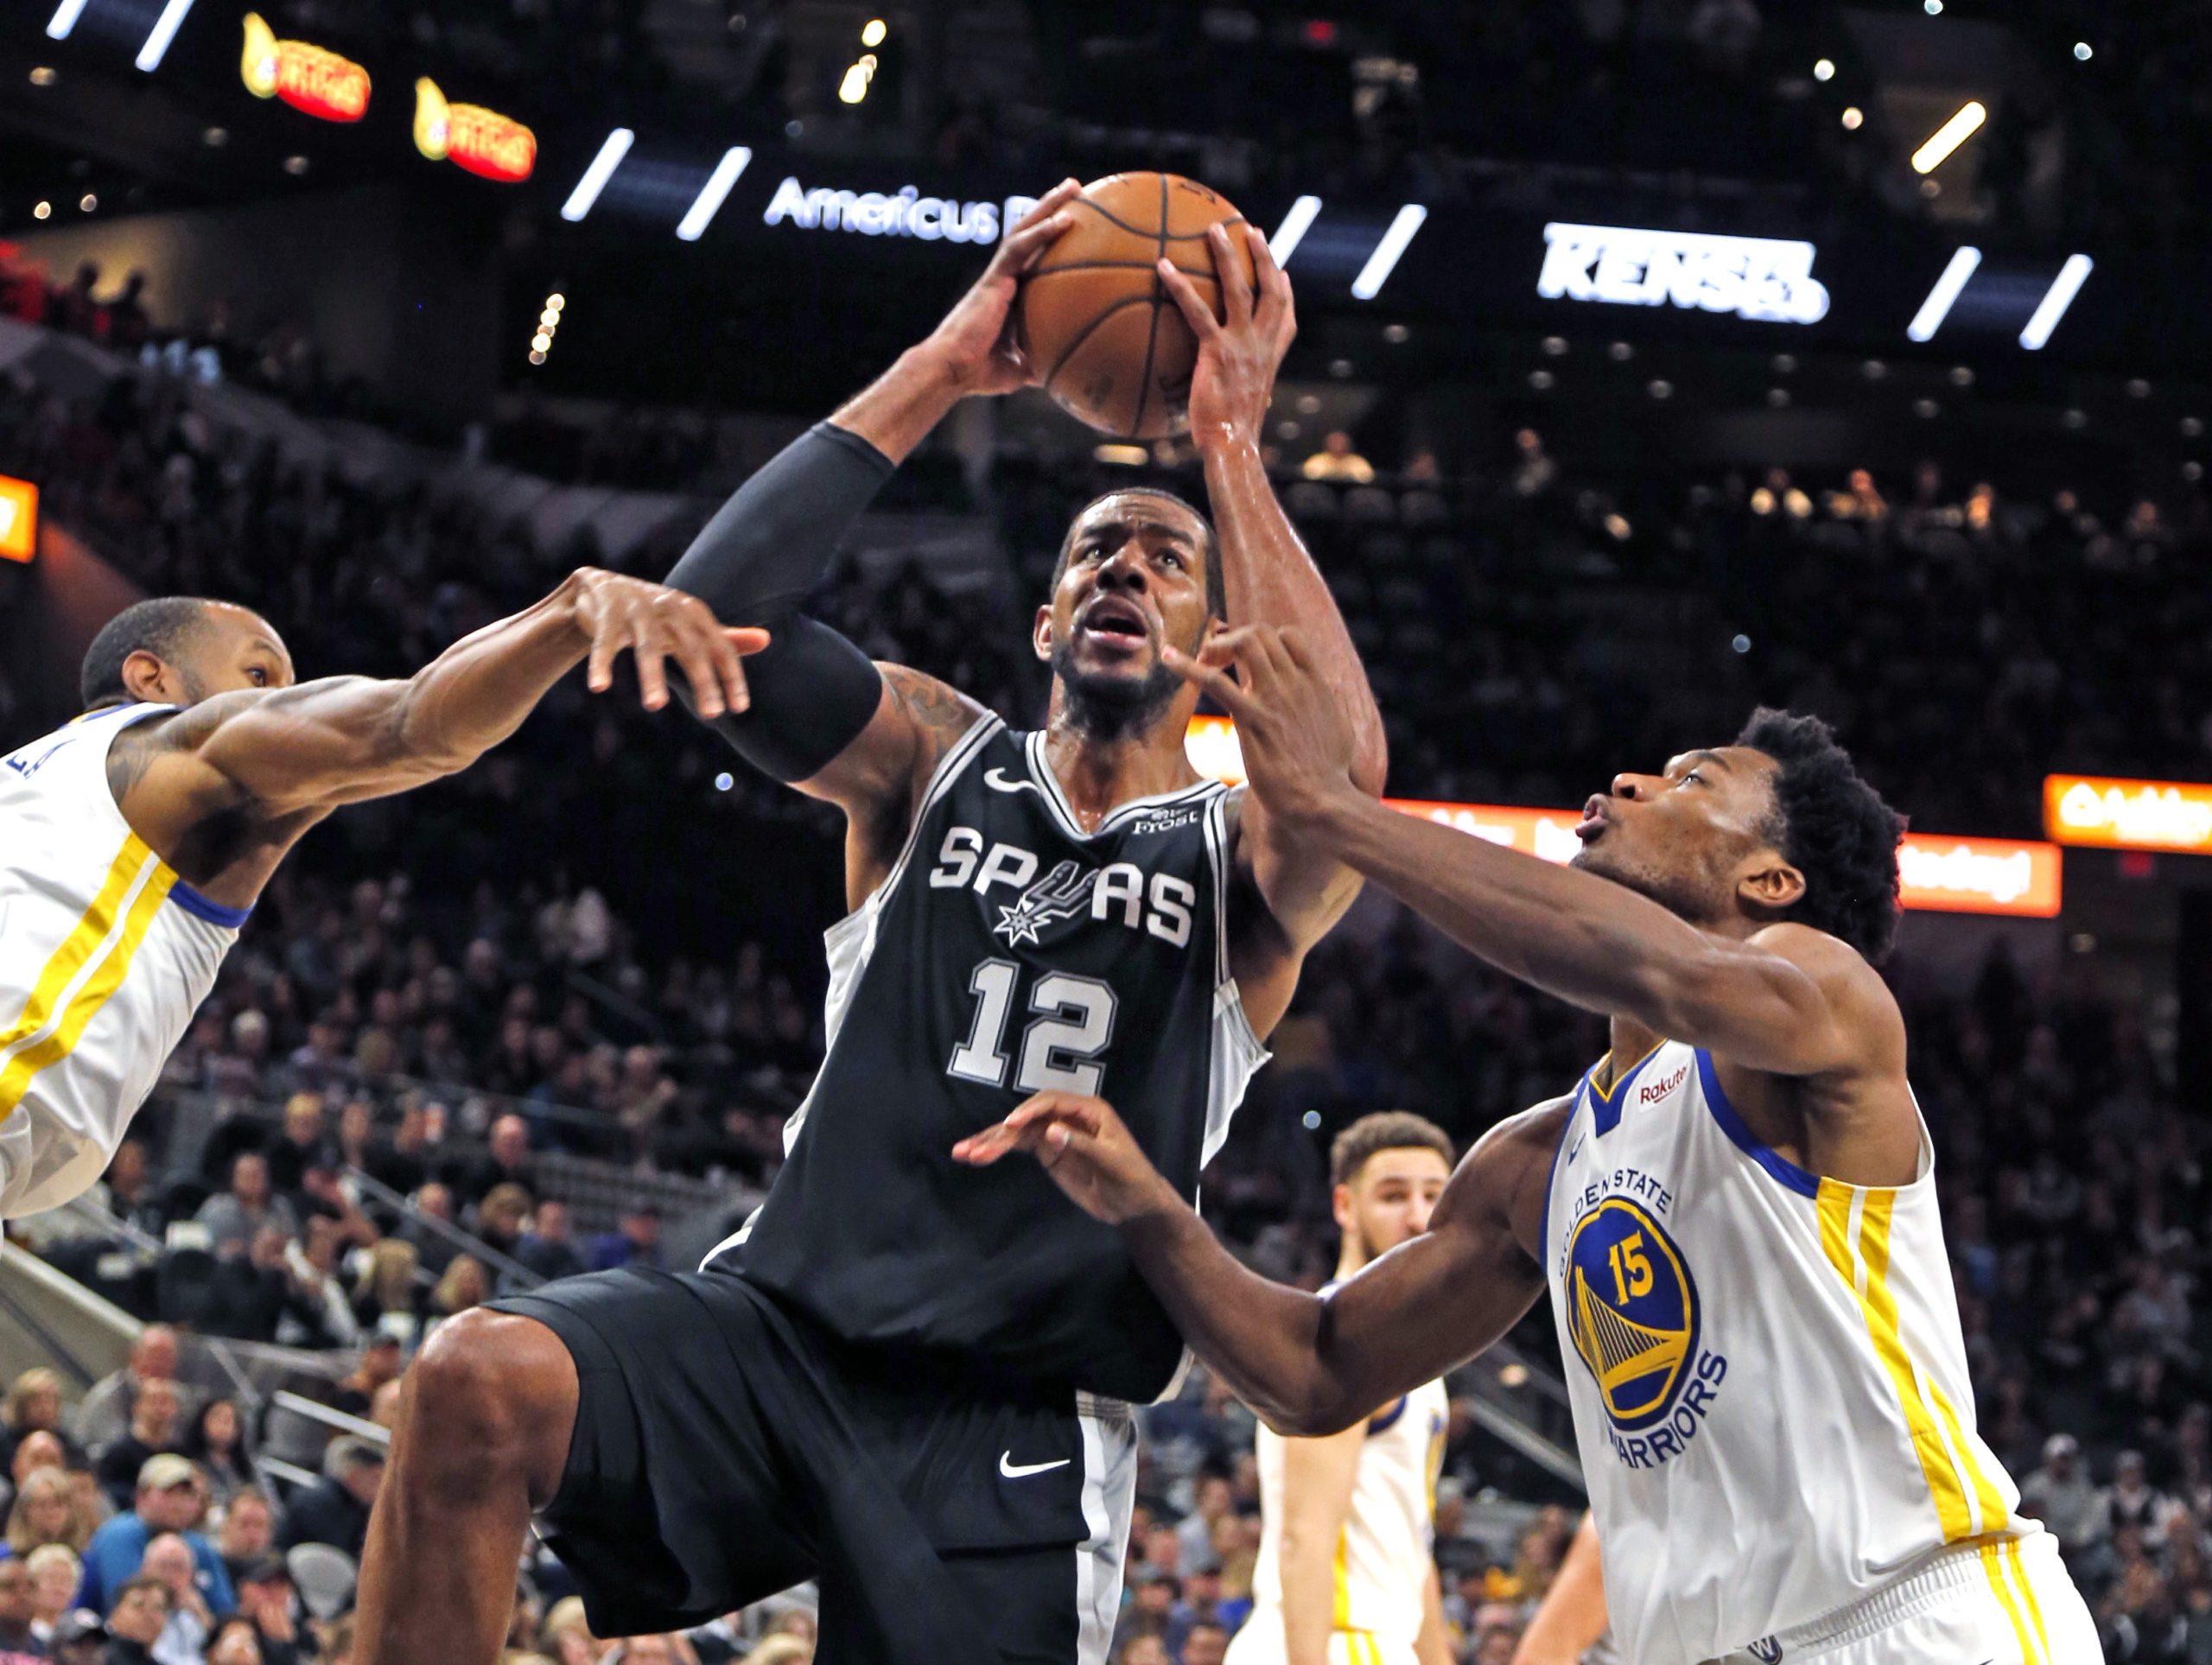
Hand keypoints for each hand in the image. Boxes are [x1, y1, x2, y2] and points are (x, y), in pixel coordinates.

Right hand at [569, 569, 770, 718]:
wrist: (601, 588)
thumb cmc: (655, 616)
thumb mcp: (691, 627)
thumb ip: (726, 638)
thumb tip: (767, 640)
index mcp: (693, 612)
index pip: (720, 647)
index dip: (732, 676)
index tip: (739, 707)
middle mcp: (669, 607)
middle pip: (690, 647)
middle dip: (703, 681)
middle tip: (712, 714)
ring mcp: (637, 609)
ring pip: (648, 647)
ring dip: (652, 676)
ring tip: (656, 706)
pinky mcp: (606, 613)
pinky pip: (605, 643)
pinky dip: (602, 663)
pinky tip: (599, 687)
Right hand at [917, 179, 1083, 395]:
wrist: (952, 370)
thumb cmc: (979, 373)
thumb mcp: (1018, 368)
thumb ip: (1039, 362)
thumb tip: (1066, 372)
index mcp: (1008, 293)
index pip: (1032, 257)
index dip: (1050, 238)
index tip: (1075, 222)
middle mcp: (1003, 277)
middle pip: (1029, 233)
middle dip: (1051, 208)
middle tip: (1076, 189)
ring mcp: (998, 274)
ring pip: (1024, 229)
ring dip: (1049, 205)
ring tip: (1074, 186)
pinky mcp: (994, 278)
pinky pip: (1020, 248)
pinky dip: (1042, 232)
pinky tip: (1066, 219)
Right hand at [952, 1092, 1179, 1224]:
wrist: (1136, 1205)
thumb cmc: (1133, 1178)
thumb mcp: (1112, 1162)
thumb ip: (1081, 1145)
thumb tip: (1050, 1131)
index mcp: (1088, 1110)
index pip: (1051, 1103)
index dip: (1029, 1112)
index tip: (1010, 1126)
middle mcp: (1067, 1116)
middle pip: (1027, 1117)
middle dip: (1000, 1132)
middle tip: (974, 1150)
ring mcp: (1055, 1134)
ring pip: (1017, 1132)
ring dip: (990, 1142)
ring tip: (963, 1154)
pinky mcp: (1048, 1152)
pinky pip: (1018, 1146)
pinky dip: (997, 1151)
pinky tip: (977, 1156)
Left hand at [1157, 222, 1294, 448]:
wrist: (1234, 449)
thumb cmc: (1233, 439)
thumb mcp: (1244, 411)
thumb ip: (1239, 394)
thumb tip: (1228, 400)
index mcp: (1270, 360)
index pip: (1287, 320)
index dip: (1287, 294)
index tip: (1284, 273)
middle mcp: (1262, 347)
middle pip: (1272, 292)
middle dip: (1265, 258)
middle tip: (1252, 231)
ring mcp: (1243, 346)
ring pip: (1240, 289)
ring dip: (1228, 255)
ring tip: (1214, 229)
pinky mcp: (1218, 352)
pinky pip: (1197, 311)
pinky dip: (1180, 287)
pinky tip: (1162, 267)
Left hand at [1163, 624, 1360, 830]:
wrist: (1321, 799)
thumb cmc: (1329, 774)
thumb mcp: (1337, 729)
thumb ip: (1322, 707)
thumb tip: (1317, 700)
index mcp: (1316, 683)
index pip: (1290, 636)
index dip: (1265, 639)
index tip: (1248, 658)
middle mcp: (1294, 683)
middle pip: (1261, 634)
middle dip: (1234, 639)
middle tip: (1217, 660)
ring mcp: (1273, 697)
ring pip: (1244, 643)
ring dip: (1218, 647)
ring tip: (1203, 660)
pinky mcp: (1250, 718)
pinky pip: (1214, 681)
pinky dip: (1187, 666)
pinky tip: (1168, 658)